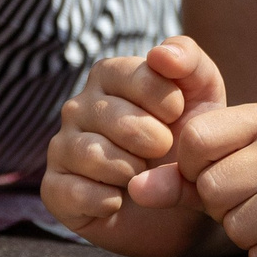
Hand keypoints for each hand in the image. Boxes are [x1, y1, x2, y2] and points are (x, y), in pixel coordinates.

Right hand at [41, 36, 225, 235]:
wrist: (179, 203)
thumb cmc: (186, 140)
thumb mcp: (202, 96)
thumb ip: (188, 60)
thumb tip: (160, 53)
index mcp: (108, 75)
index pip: (138, 76)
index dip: (168, 103)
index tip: (177, 118)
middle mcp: (78, 106)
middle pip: (115, 117)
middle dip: (154, 141)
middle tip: (162, 152)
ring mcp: (62, 146)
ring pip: (92, 155)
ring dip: (130, 172)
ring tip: (142, 176)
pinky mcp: (54, 188)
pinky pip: (72, 192)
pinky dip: (105, 201)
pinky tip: (119, 200)